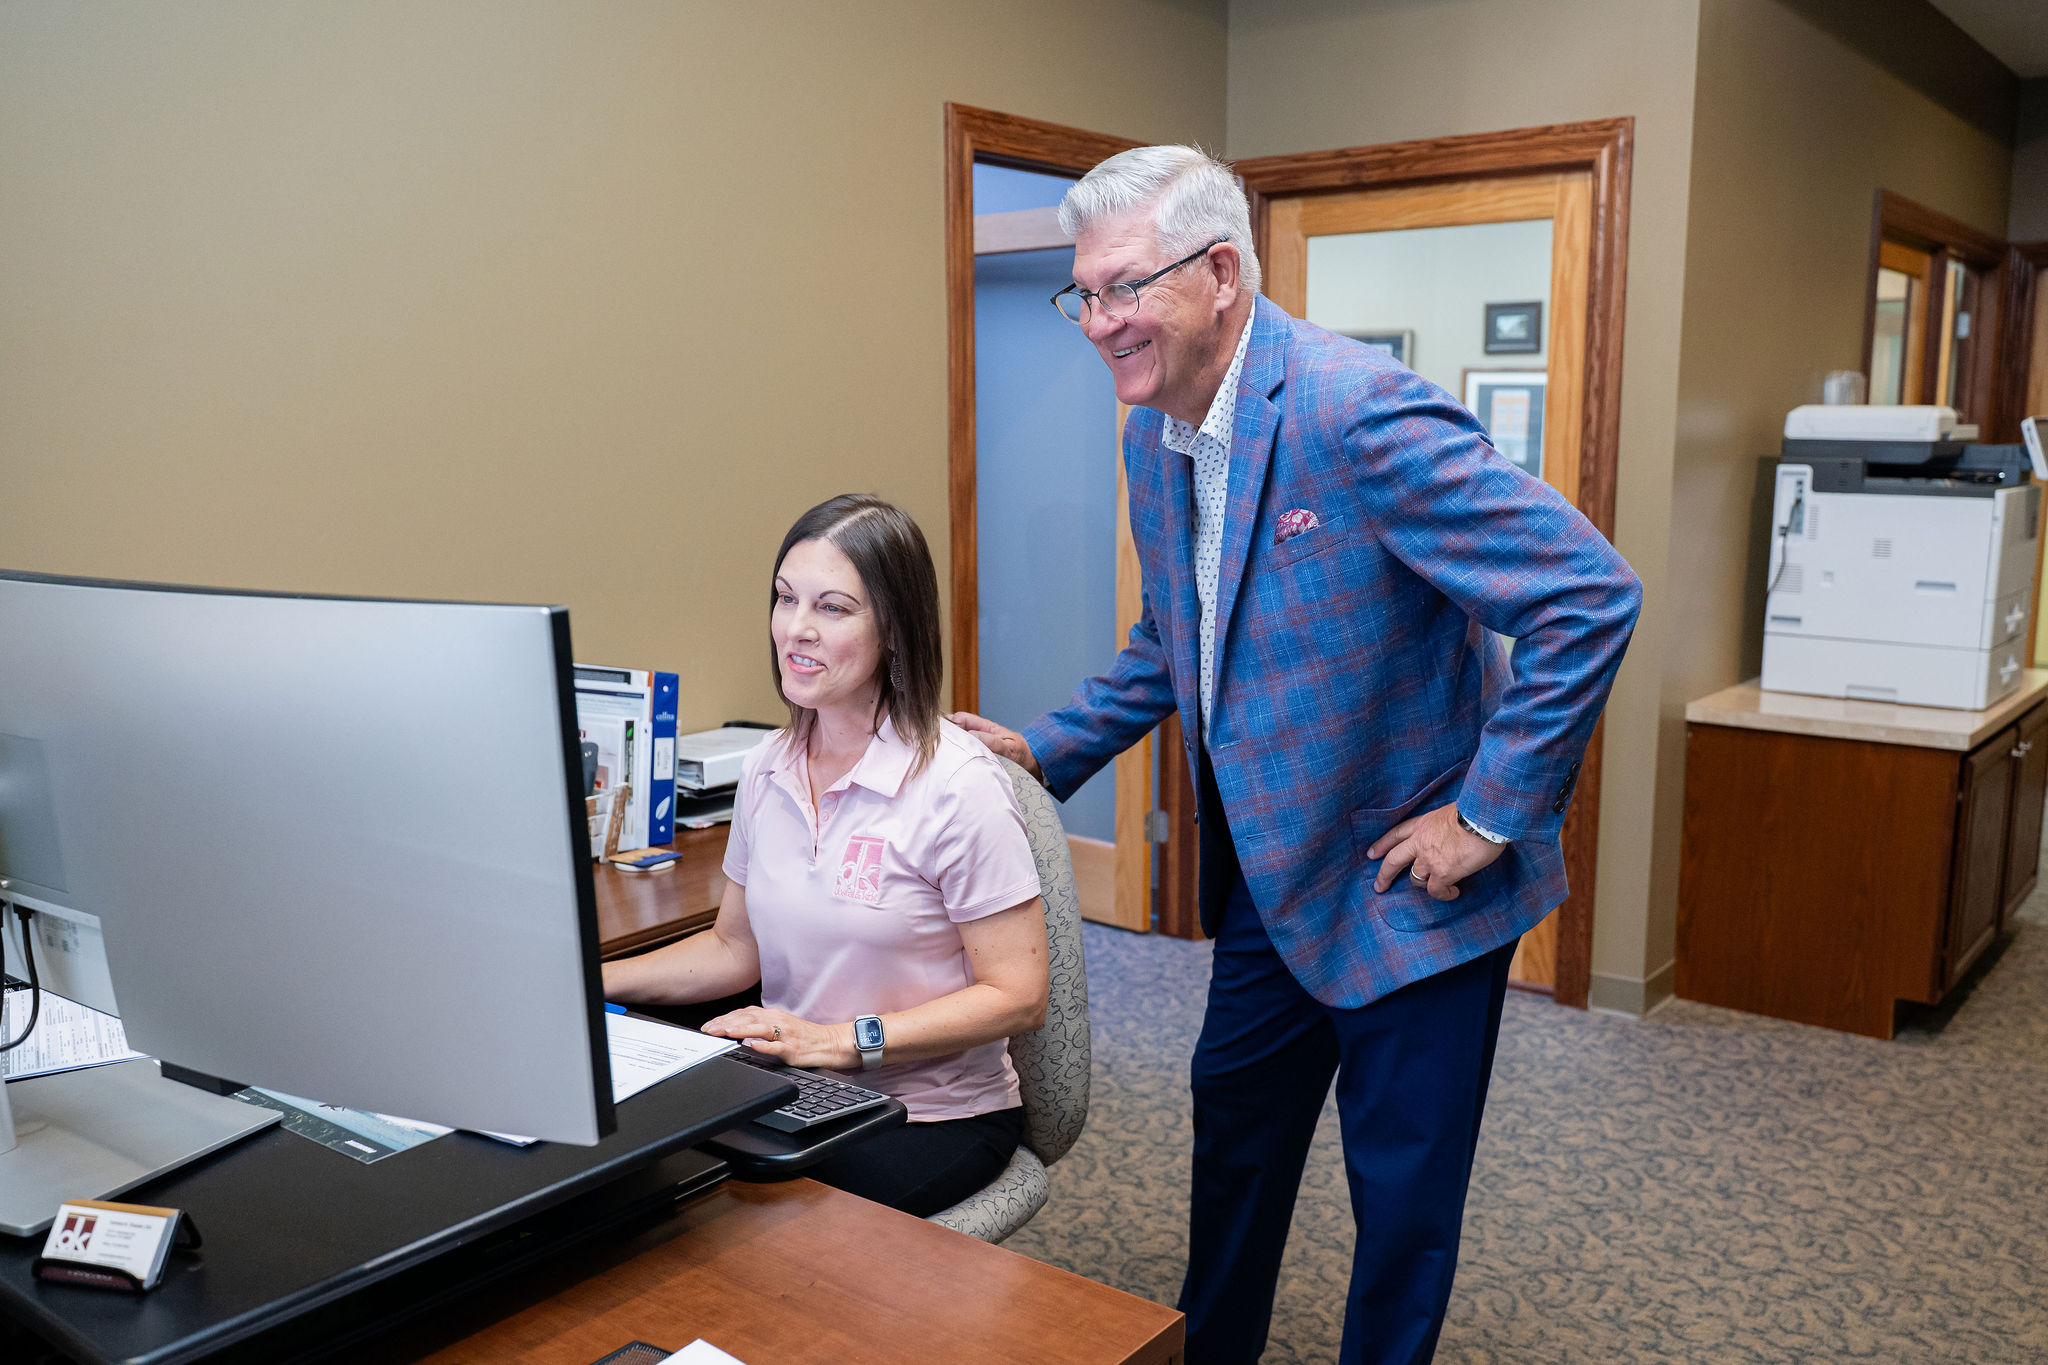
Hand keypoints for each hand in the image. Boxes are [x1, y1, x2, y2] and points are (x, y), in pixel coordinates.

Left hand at [701, 1006, 854, 1069]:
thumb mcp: (779, 1027)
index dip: (724, 1018)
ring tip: (725, 1031)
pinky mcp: (793, 1048)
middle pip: (748, 1018)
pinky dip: (764, 1045)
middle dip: (726, 1024)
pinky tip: (752, 1044)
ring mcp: (786, 1034)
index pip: (744, 1013)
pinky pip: (777, 1046)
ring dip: (741, 1029)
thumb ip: (759, 1027)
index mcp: (772, 1015)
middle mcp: (778, 1021)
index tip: (709, 1025)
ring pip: (760, 1028)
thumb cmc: (804, 1037)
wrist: (830, 1042)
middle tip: (708, 1030)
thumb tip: (737, 1029)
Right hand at [948, 712, 1042, 780]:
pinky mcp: (977, 757)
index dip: (951, 721)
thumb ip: (991, 741)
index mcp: (986, 727)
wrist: (1031, 766)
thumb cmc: (1022, 755)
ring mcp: (977, 746)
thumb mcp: (1008, 747)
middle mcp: (979, 734)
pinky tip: (950, 762)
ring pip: (958, 742)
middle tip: (936, 742)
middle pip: (956, 730)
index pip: (963, 718)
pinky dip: (956, 757)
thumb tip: (971, 735)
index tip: (941, 729)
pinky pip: (963, 754)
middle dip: (947, 734)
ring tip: (941, 753)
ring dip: (951, 746)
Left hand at [1368, 804, 1504, 901]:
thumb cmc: (1474, 812)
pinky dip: (1444, 894)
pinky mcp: (1442, 873)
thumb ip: (1442, 827)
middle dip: (1384, 875)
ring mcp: (1428, 860)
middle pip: (1394, 860)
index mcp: (1422, 824)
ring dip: (1425, 884)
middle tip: (1379, 886)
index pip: (1397, 834)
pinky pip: (1436, 891)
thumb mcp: (1449, 813)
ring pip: (1415, 879)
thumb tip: (1450, 836)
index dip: (1383, 844)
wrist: (1483, 819)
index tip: (1372, 853)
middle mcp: (1420, 842)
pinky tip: (1453, 893)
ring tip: (1440, 887)